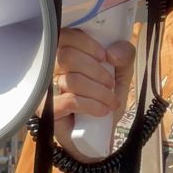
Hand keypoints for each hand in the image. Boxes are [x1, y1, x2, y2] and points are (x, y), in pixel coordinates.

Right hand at [52, 27, 135, 158]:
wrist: (99, 136)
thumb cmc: (104, 101)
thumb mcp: (122, 75)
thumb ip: (124, 56)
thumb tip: (112, 52)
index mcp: (69, 55)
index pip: (66, 36)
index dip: (87, 44)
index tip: (105, 57)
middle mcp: (53, 70)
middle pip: (68, 56)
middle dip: (97, 71)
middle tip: (110, 84)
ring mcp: (48, 90)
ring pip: (73, 80)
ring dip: (99, 92)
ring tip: (110, 102)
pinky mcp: (48, 110)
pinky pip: (70, 101)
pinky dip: (91, 105)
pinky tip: (101, 111)